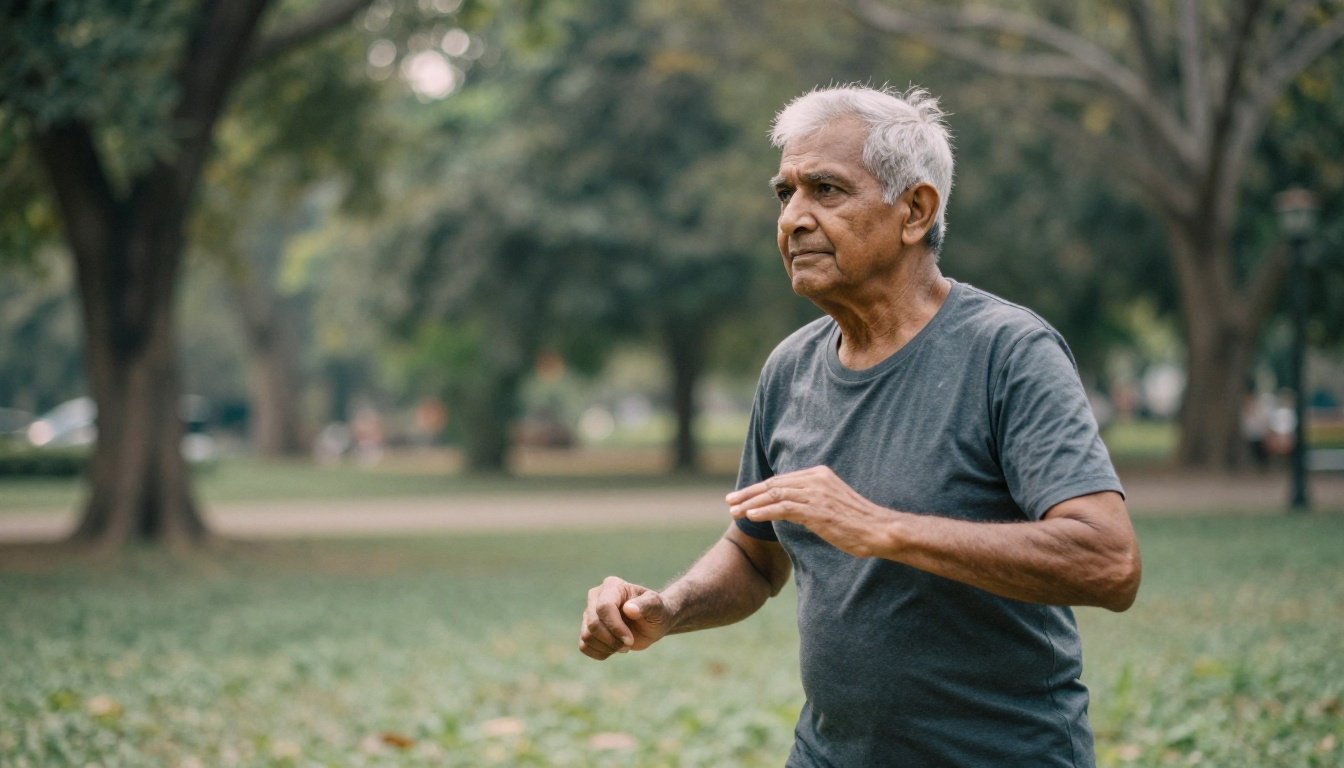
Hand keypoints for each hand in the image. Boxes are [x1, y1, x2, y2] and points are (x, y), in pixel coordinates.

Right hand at [579, 576, 672, 659]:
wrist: (652, 623)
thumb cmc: (656, 611)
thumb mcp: (657, 606)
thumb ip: (646, 605)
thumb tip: (629, 609)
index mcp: (612, 586)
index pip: (604, 607)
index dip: (615, 627)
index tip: (630, 640)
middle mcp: (596, 597)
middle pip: (593, 624)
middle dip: (612, 640)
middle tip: (629, 644)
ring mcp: (589, 613)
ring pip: (587, 636)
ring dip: (607, 647)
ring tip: (624, 646)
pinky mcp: (587, 629)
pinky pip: (584, 646)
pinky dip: (600, 653)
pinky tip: (614, 649)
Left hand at [726, 465, 891, 557]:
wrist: (880, 529)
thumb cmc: (859, 522)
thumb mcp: (833, 504)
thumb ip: (812, 501)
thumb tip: (792, 509)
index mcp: (819, 474)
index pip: (781, 480)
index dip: (759, 488)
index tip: (742, 496)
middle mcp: (815, 479)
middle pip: (773, 484)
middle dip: (749, 493)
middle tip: (729, 501)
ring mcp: (816, 494)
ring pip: (774, 495)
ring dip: (750, 503)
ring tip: (733, 511)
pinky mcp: (816, 510)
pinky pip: (783, 508)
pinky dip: (764, 511)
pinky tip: (750, 516)